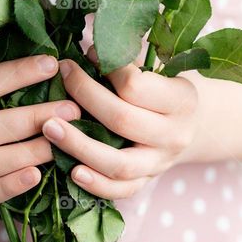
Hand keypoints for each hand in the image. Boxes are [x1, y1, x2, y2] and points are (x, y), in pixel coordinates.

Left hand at [42, 59, 199, 199]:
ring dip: (80, 146)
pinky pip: (119, 190)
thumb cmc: (165, 89)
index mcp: (182, 100)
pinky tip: (72, 171)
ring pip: (119, 163)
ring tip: (49, 128)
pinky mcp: (146, 182)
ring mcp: (160, 163)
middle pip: (123, 120)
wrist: (193, 127)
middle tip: (61, 79)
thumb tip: (88, 50)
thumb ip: (129, 59)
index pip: (138, 86)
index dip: (109, 68)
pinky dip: (96, 185)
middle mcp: (174, 135)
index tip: (85, 55)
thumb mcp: (160, 69)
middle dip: (86, 98)